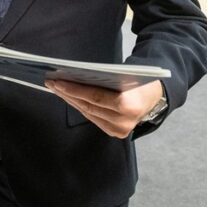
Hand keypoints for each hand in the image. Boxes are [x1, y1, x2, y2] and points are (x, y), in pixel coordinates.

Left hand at [46, 79, 164, 138]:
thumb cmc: (139, 80)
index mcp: (129, 105)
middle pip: (89, 106)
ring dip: (71, 100)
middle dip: (67, 94)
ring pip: (88, 113)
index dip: (73, 89)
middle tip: (51, 82)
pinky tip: (69, 97)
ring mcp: (119, 130)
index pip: (94, 97)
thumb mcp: (127, 74)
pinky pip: (93, 118)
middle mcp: (124, 122)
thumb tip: (75, 73)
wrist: (155, 97)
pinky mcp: (115, 133)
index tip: (56, 81)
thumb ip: (106, 77)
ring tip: (57, 88)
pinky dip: (80, 106)